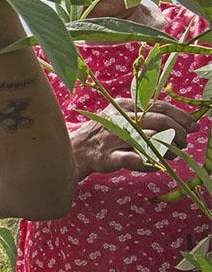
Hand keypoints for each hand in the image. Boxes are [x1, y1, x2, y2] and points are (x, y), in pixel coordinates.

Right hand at [71, 98, 198, 178]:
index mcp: (125, 105)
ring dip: (168, 148)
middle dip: (179, 132)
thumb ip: (147, 116)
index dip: (181, 116)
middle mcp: (120, 119)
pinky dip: (150, 164)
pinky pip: (134, 160)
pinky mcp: (109, 157)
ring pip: (150, 140)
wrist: (77, 149)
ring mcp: (114, 138)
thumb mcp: (123, 116)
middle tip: (185, 143)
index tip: (194, 126)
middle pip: (159, 121)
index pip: (159, 106)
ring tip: (173, 154)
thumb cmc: (106, 132)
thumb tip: (181, 122)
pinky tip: (156, 165)